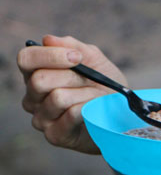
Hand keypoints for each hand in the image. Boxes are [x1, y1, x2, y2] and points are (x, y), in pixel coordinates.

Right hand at [17, 34, 126, 154]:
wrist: (120, 112)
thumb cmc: (103, 83)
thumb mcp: (93, 59)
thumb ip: (72, 46)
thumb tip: (47, 39)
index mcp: (37, 73)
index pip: (26, 59)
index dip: (49, 55)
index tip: (76, 57)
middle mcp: (33, 96)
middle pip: (39, 80)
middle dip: (73, 77)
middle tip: (90, 79)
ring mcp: (41, 117)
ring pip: (57, 98)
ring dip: (85, 93)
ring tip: (96, 96)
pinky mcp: (54, 135)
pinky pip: (70, 115)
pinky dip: (89, 108)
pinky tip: (94, 110)